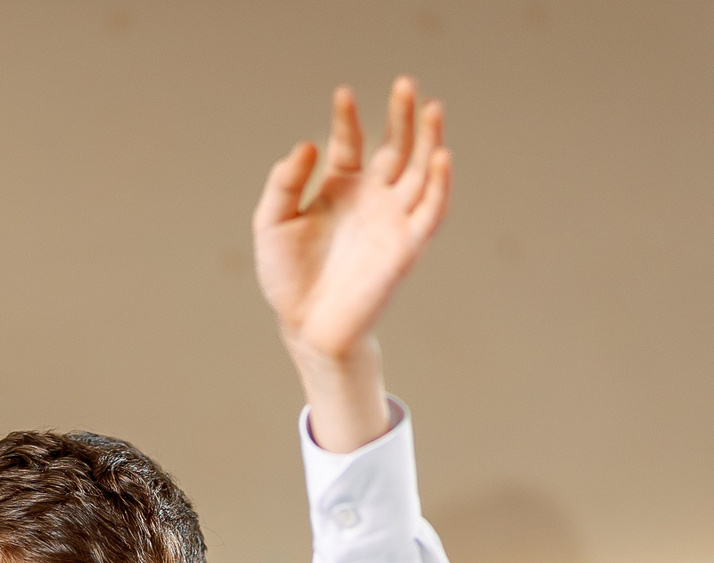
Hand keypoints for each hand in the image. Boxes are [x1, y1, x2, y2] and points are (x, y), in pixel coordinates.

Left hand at [254, 76, 450, 451]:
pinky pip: (431, 211)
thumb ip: (284, 183)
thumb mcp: (272, 222)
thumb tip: (307, 146)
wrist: (306, 327)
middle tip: (406, 83)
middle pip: (395, 148)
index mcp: (339, 189)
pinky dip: (440, 184)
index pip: (351, 143)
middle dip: (402, 115)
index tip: (342, 94)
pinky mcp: (406, 246)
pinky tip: (441, 155)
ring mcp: (391, 221)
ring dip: (429, 140)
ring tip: (432, 107)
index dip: (348, 118)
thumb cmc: (288, 279)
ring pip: (420, 171)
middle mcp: (371, 199)